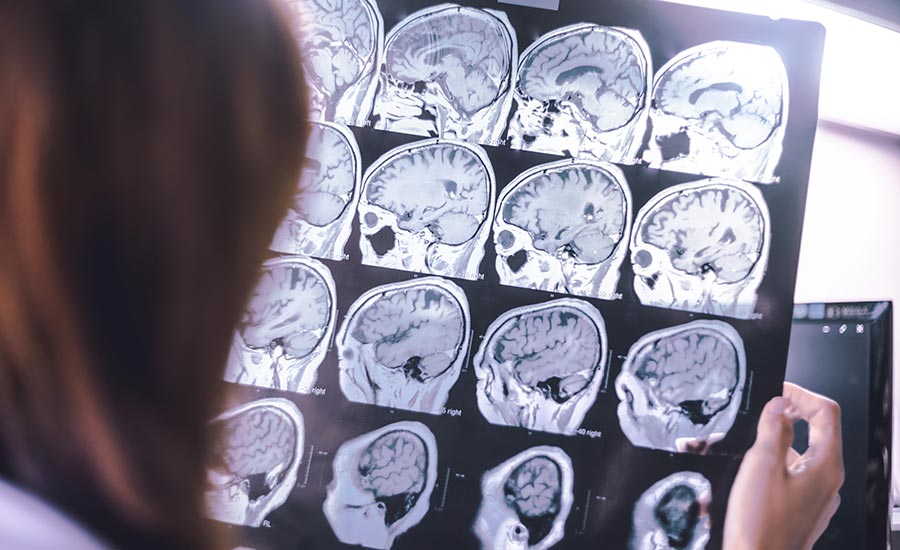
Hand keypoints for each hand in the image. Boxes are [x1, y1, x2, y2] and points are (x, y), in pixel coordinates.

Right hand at [724, 383, 843, 549]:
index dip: (802, 394)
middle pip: (814, 433)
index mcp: (825, 466)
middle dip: (782, 419)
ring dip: (768, 445)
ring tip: (737, 448)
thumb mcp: (762, 465)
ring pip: (796, 456)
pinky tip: (743, 474)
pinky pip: (788, 478)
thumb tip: (780, 404)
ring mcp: (815, 498)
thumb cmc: (761, 525)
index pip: (826, 412)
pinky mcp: (800, 510)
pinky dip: (767, 468)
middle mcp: (827, 482)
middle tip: (758, 414)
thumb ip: (772, 429)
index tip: (779, 391)